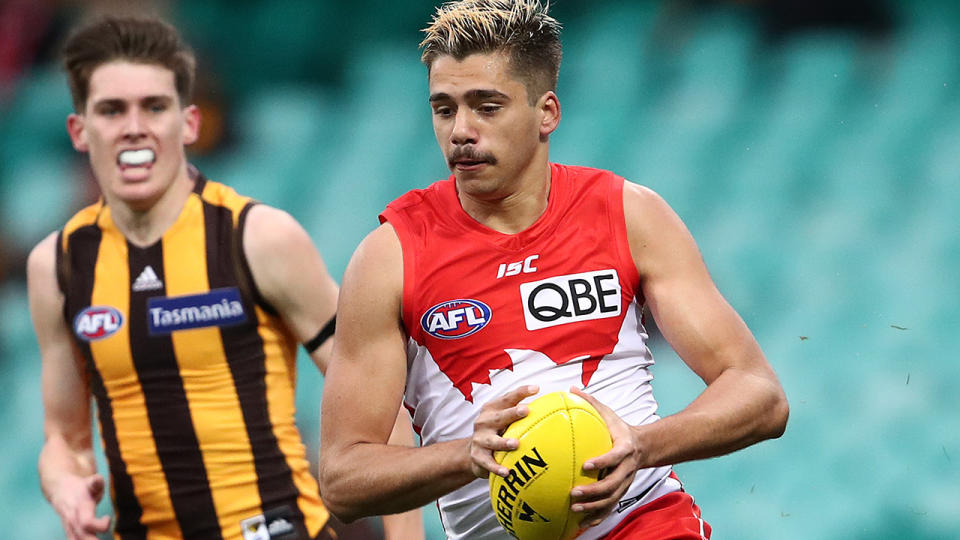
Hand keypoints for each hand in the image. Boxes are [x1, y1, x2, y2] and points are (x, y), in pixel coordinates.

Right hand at [51, 473, 110, 539]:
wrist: (60, 489)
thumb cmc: (82, 487)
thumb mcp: (91, 481)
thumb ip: (96, 481)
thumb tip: (98, 479)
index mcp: (80, 507)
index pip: (87, 523)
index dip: (100, 525)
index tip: (107, 517)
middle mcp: (73, 520)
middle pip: (83, 537)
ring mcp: (69, 527)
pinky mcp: (69, 531)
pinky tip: (93, 539)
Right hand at [468, 385, 538, 478]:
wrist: (473, 452)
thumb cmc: (496, 431)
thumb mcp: (503, 418)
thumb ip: (520, 410)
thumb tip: (550, 405)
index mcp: (492, 409)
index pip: (507, 398)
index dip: (521, 392)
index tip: (536, 388)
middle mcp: (484, 422)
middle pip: (499, 417)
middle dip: (512, 413)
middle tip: (526, 411)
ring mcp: (480, 439)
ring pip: (493, 441)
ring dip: (504, 442)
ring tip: (516, 444)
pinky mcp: (478, 456)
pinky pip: (488, 463)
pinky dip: (497, 467)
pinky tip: (507, 472)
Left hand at [568, 387, 642, 527]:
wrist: (643, 446)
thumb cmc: (619, 428)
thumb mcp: (609, 414)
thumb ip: (591, 402)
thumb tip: (571, 389)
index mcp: (624, 448)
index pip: (614, 456)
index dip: (602, 462)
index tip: (586, 465)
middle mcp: (627, 468)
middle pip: (612, 484)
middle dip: (594, 491)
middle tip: (574, 494)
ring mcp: (625, 482)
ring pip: (612, 499)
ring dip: (594, 507)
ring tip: (575, 510)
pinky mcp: (622, 491)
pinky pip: (611, 506)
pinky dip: (599, 516)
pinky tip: (584, 524)